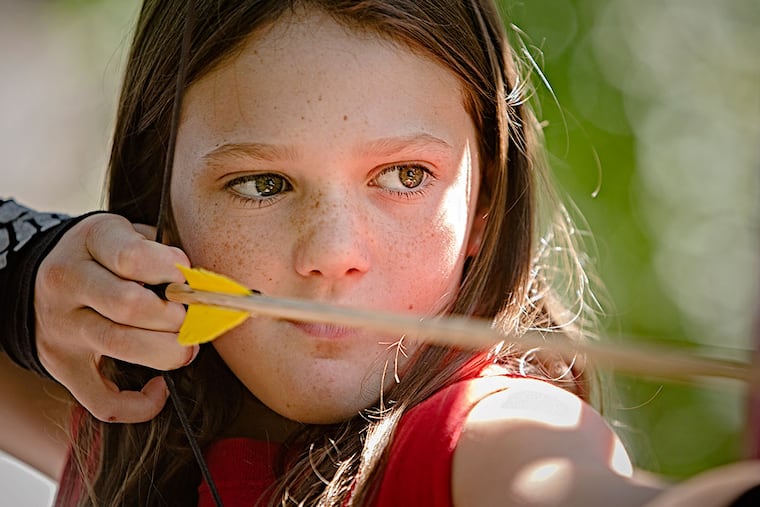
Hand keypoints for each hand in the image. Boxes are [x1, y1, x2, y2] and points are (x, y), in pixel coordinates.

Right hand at [34, 213, 195, 422]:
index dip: (172, 269)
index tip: (187, 277)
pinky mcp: (62, 367)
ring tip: (188, 347)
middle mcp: (67, 282)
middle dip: (175, 315)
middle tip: (192, 317)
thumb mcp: (130, 232)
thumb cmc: (108, 255)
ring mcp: (62, 328)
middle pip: (129, 305)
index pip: (131, 256)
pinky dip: (140, 404)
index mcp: (90, 240)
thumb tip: (202, 286)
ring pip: (119, 345)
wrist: (43, 278)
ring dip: (167, 351)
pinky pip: (102, 402)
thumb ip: (163, 250)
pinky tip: (160, 386)